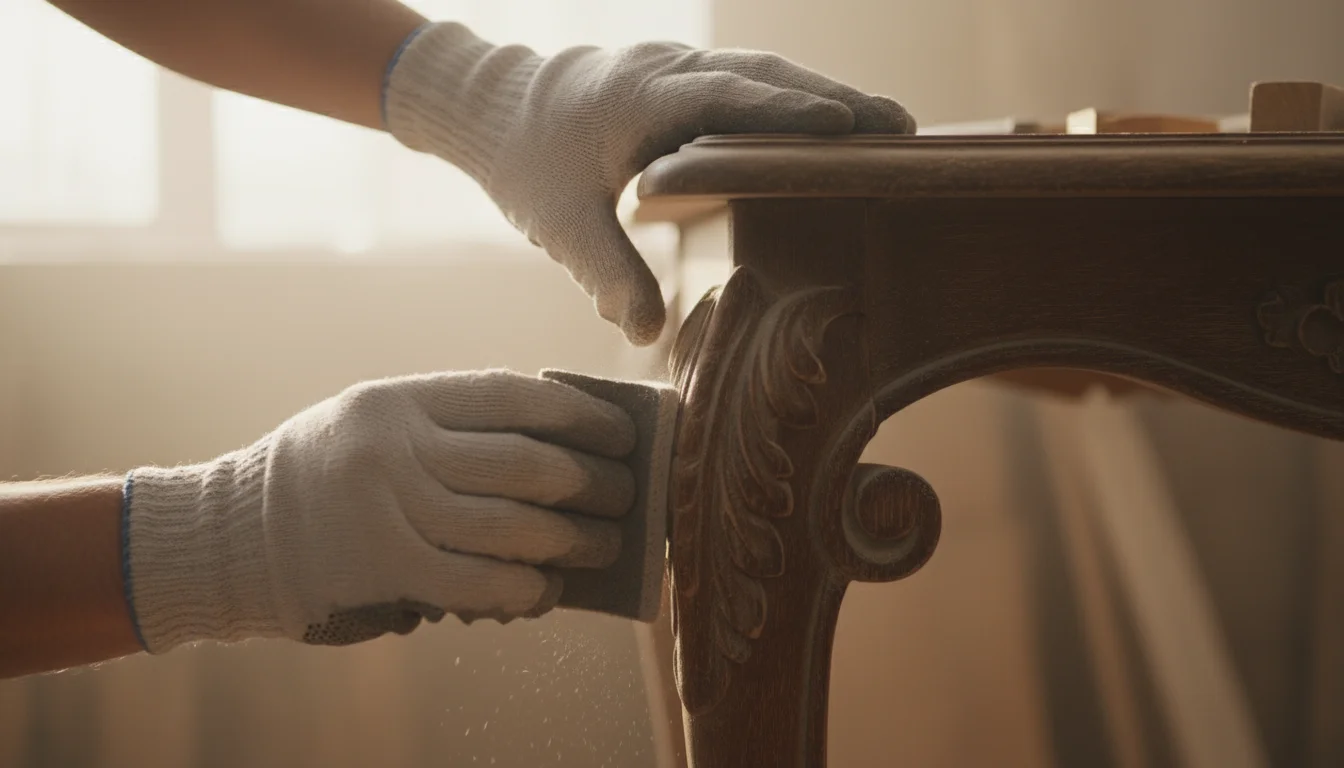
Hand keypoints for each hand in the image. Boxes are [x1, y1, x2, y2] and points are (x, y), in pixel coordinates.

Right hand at [125, 370, 636, 652]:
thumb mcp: (380, 424)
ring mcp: (386, 508)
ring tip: (605, 547)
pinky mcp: (380, 569)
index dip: (580, 413)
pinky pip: (475, 584)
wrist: (229, 533)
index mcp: (402, 398)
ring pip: (509, 527)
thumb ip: (454, 430)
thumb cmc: (328, 475)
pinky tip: (547, 591)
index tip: (623, 433)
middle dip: (592, 483)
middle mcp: (396, 446)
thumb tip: (564, 455)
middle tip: (627, 497)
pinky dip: (523, 590)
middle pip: (525, 463)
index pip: (513, 395)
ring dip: (571, 542)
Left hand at [385, 23, 915, 345]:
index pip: (733, 100)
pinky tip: (825, 127)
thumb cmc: (524, 164)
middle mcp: (668, 69)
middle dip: (836, 99)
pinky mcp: (678, 76)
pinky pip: (747, 80)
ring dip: (821, 95)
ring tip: (886, 127)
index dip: (793, 113)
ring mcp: (675, 65)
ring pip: (762, 73)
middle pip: (766, 76)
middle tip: (903, 128)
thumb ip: (606, 275)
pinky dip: (790, 101)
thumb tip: (647, 335)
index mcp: (645, 99)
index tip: (853, 125)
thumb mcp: (560, 225)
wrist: (490, 106)